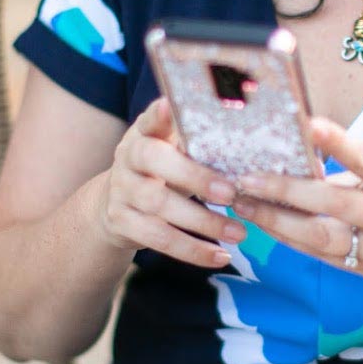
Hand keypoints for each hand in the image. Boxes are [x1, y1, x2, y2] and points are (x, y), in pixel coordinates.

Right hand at [99, 98, 246, 267]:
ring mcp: (121, 190)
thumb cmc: (161, 171)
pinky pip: (159, 239)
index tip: (168, 107)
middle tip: (231, 193)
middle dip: (195, 178)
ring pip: (160, 206)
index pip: (150, 119)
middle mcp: (127, 157)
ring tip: (239, 233)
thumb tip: (247, 136)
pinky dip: (192, 250)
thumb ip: (194, 142)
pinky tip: (220, 256)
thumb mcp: (171, 150)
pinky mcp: (121, 222)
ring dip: (204, 222)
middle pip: (156, 162)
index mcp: (144, 133)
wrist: (114, 204)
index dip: (158, 115)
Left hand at [232, 116, 362, 303]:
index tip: (309, 125)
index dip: (339, 143)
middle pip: (336, 204)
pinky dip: (294, 240)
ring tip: (247, 205)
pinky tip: (270, 226)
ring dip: (279, 222)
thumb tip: (308, 164)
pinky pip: (325, 257)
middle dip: (287, 191)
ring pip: (322, 238)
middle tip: (248, 179)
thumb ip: (361, 172)